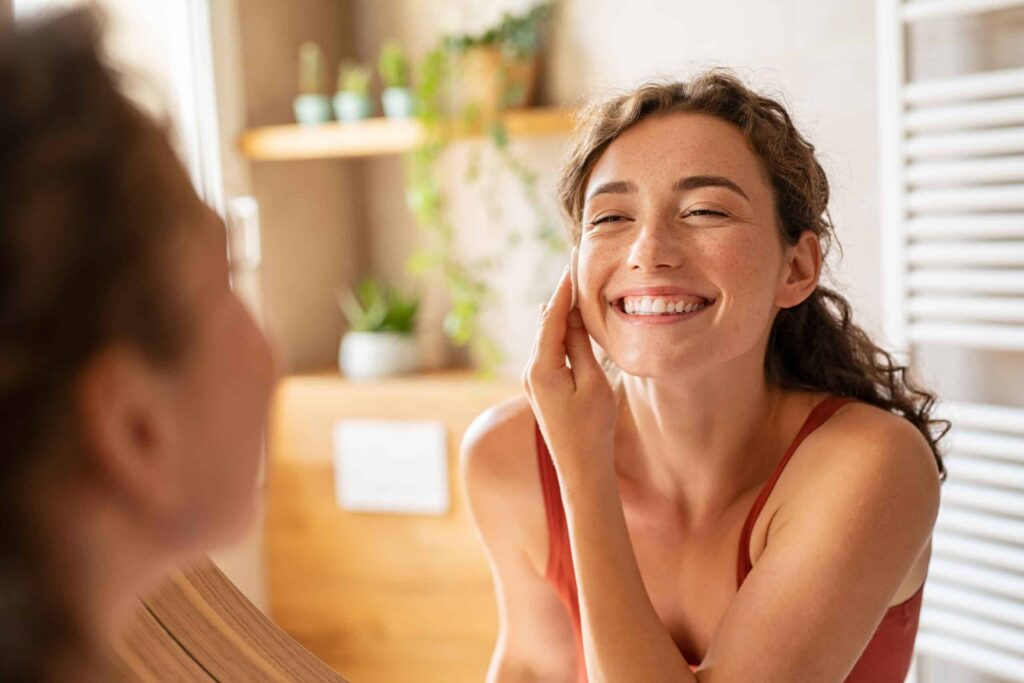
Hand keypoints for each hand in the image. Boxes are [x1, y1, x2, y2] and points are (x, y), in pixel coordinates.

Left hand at [523, 264, 616, 481]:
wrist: (580, 468)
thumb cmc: (593, 429)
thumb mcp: (593, 383)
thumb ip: (579, 346)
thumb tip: (570, 315)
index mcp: (542, 367)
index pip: (551, 316)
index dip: (563, 288)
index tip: (571, 261)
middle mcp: (530, 370)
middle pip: (545, 323)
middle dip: (559, 295)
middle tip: (572, 264)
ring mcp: (533, 380)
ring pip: (546, 336)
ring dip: (559, 312)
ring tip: (572, 284)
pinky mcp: (541, 387)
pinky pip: (548, 351)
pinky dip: (558, 332)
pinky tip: (565, 319)